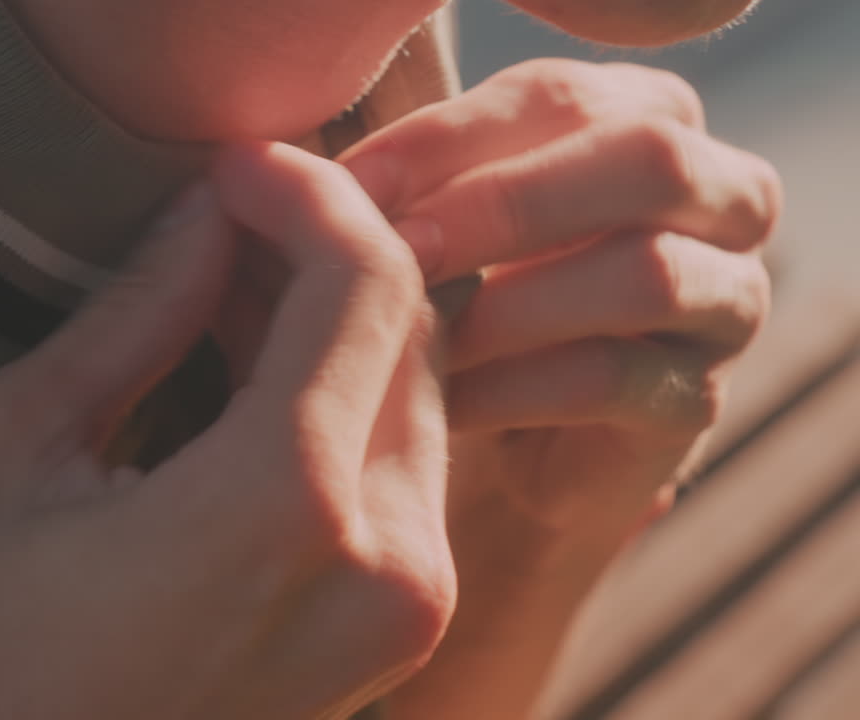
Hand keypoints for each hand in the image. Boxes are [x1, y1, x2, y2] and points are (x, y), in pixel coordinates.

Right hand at [0, 143, 454, 719]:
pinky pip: (405, 461)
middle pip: (408, 329)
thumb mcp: (12, 455)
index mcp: (283, 508)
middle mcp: (386, 560)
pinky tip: (257, 372)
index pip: (363, 282)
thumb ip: (129, 317)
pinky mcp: (400, 625)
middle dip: (322, 250)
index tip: (231, 169)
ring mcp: (407, 604)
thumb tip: (201, 218)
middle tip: (221, 222)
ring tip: (225, 294)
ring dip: (334, 321)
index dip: (304, 194)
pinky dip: (345, 394)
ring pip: (417, 389)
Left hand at [335, 59, 778, 717]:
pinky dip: (516, 388)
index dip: (447, 139)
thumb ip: (375, 191)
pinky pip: (620, 380)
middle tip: (397, 255)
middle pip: (647, 159)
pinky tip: (440, 407)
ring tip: (409, 339)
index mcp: (641, 116)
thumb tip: (260, 167)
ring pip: (647, 274)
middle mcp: (715, 194)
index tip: (343, 188)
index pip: (558, 96)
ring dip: (508, 303)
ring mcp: (723, 303)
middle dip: (505, 206)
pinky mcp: (693, 404)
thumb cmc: (437, 311)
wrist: (484, 460)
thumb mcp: (408, 233)